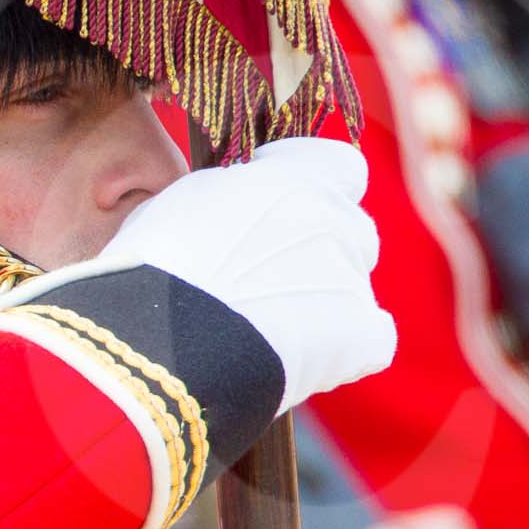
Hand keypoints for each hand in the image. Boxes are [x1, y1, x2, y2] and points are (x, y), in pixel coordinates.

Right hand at [102, 138, 395, 412]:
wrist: (165, 341)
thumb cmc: (154, 268)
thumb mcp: (184, 202)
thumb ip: (230, 195)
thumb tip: (235, 205)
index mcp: (295, 178)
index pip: (342, 167)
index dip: (315, 188)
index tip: (277, 210)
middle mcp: (334, 219)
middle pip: (351, 230)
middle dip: (320, 251)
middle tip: (267, 281)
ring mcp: (351, 279)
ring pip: (354, 286)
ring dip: (326, 302)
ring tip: (270, 331)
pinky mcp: (359, 336)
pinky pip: (374, 339)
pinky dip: (349, 349)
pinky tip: (307, 360)